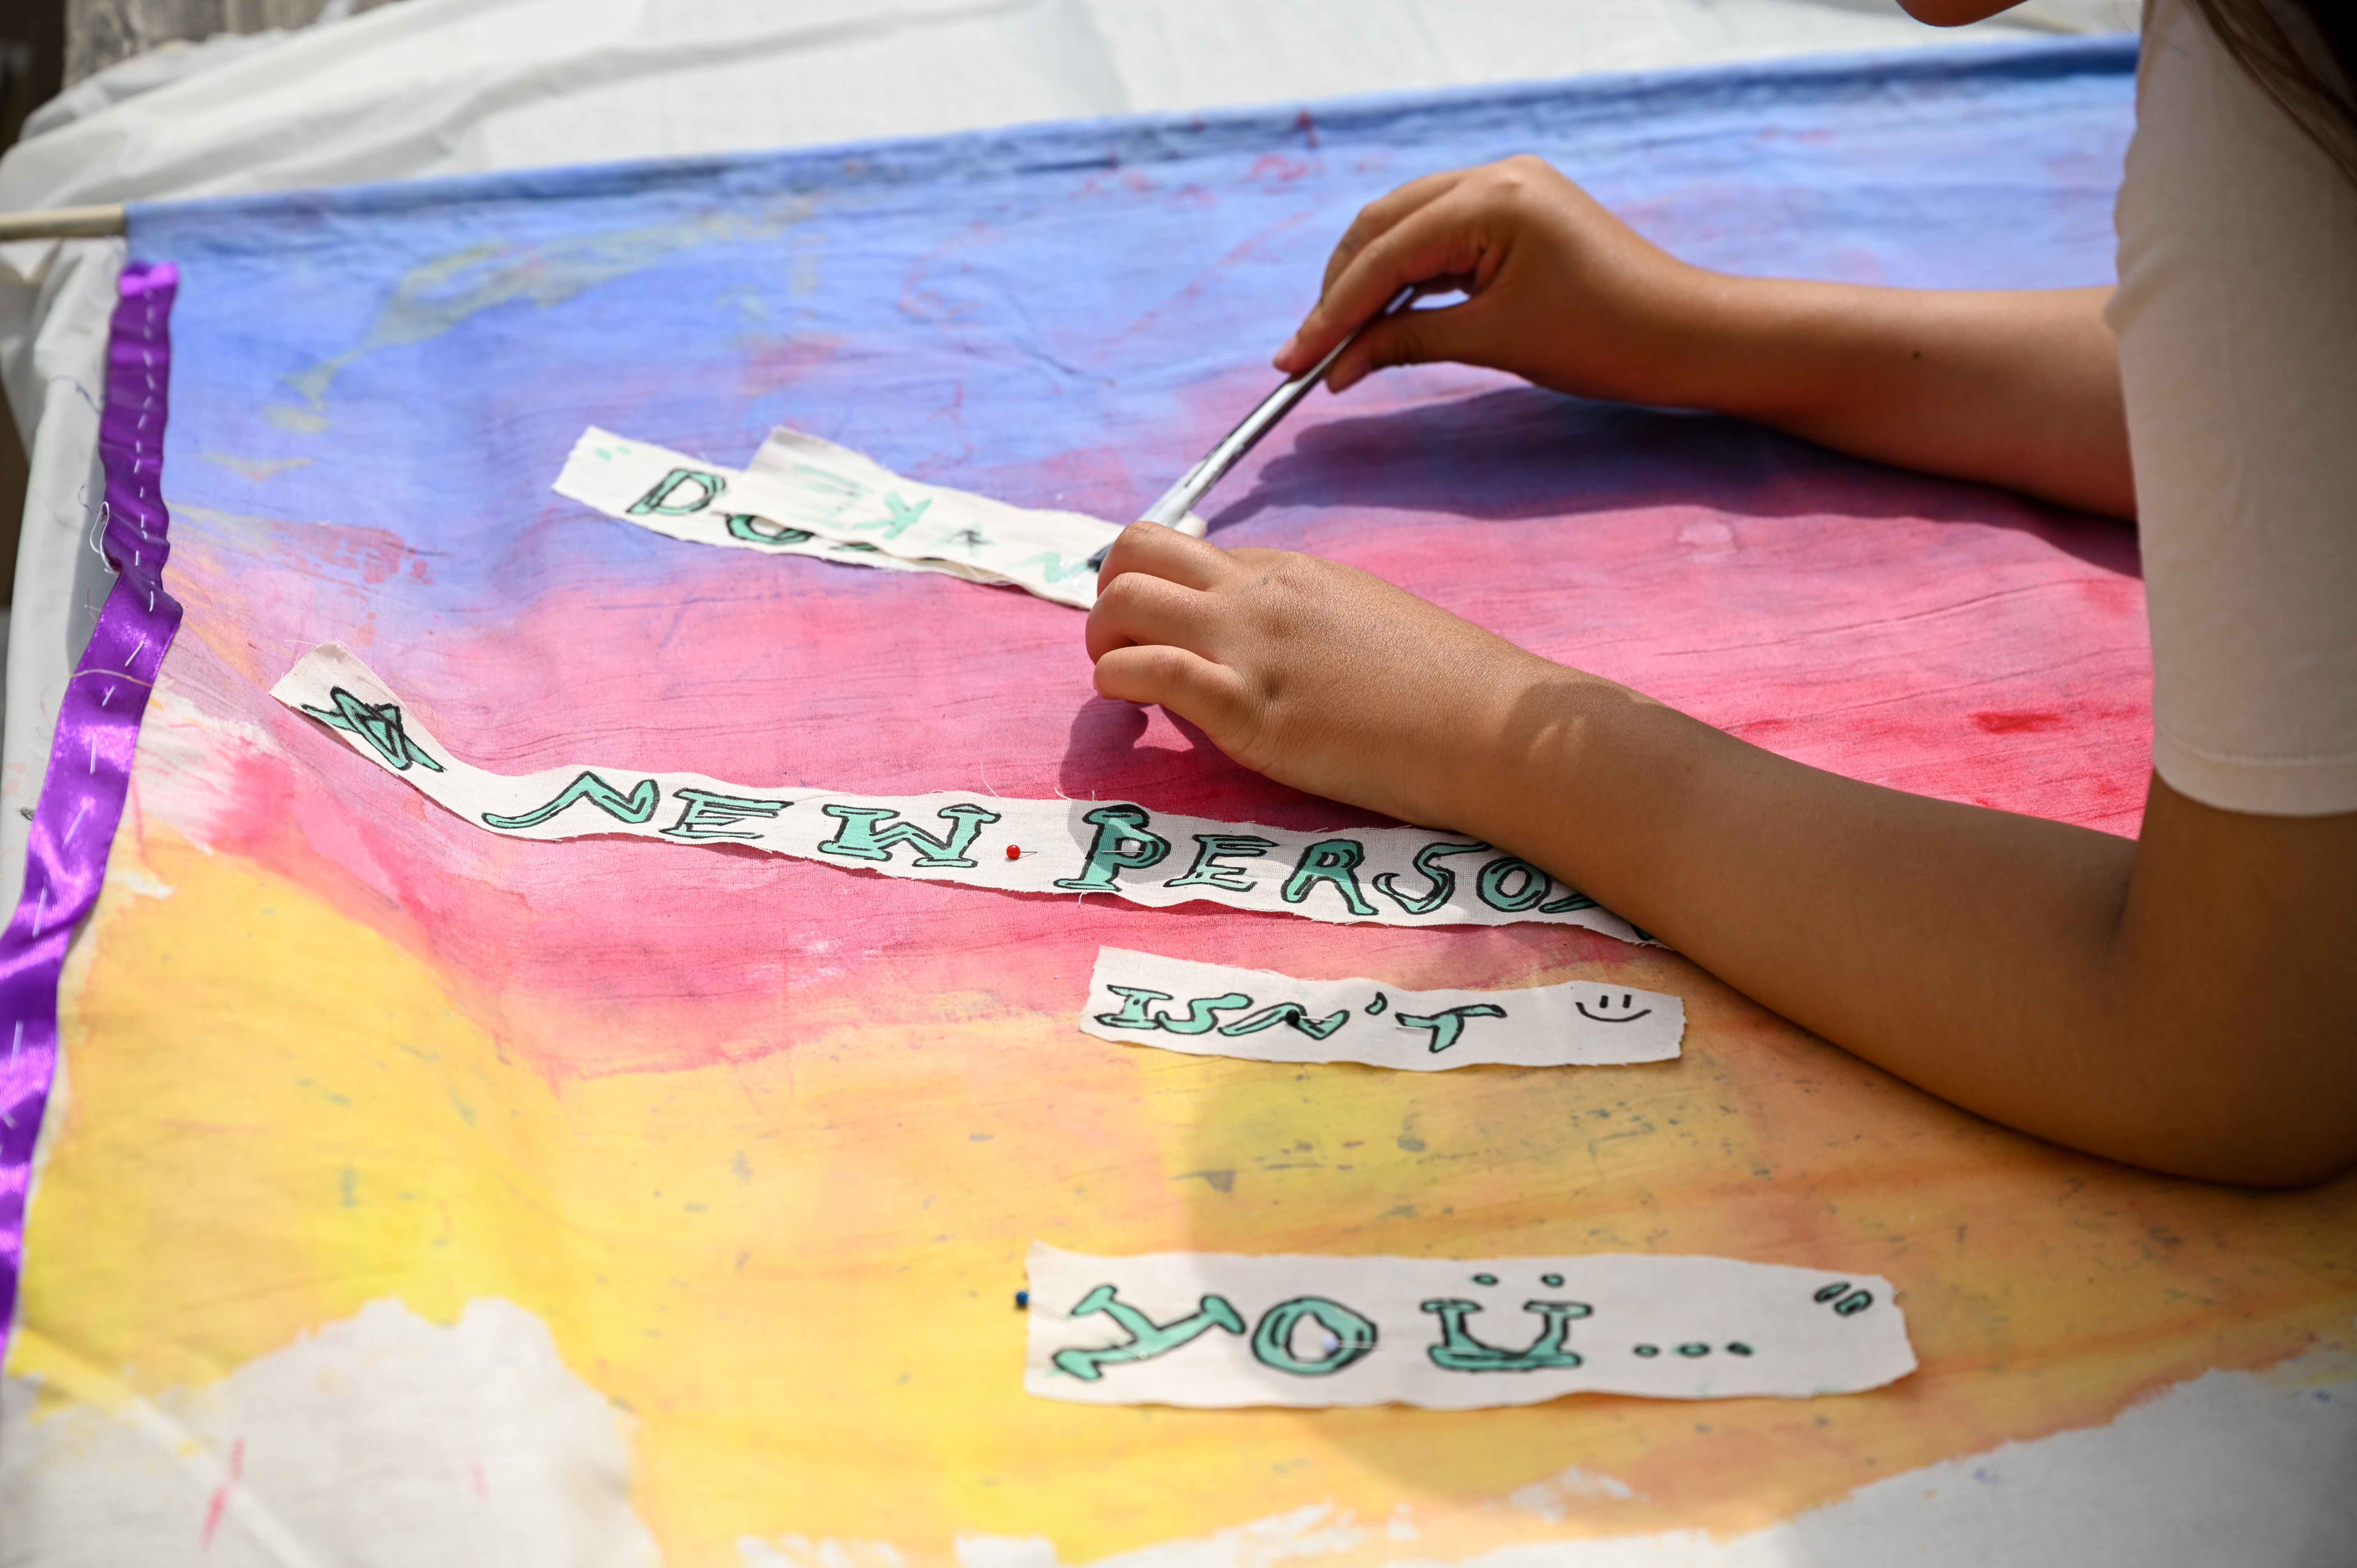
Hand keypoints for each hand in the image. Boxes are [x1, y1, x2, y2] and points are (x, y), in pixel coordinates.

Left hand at [1085, 522, 1575, 831]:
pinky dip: (1120, 686)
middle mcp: (1258, 596)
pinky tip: (1138, 714)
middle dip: (1106, 598)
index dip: (1157, 595)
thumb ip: (1300, 621)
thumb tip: (1257, 643)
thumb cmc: (1443, 687)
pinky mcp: (1251, 712)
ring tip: (1124, 687)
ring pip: (1123, 603)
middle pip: (1133, 552)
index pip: (1184, 556)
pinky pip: (1151, 671)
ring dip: (1103, 643)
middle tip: (1123, 651)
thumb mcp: (1362, 622)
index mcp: (1286, 571)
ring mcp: (1252, 649)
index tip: (1163, 638)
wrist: (1490, 727)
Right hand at [1272, 155, 1709, 404]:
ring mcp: (1509, 188)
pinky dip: (1407, 275)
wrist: (1687, 335)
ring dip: (1369, 281)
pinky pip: (1440, 235)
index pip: (1384, 253)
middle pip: (1383, 225)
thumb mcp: (1493, 342)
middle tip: (1309, 353)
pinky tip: (1384, 315)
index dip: (1332, 311)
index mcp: (1492, 199)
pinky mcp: (1518, 211)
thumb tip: (1339, 364)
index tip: (1294, 361)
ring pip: (1407, 226)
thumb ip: (1406, 341)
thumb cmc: (1605, 339)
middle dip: (1341, 289)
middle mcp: (1496, 175)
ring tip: (1339, 340)